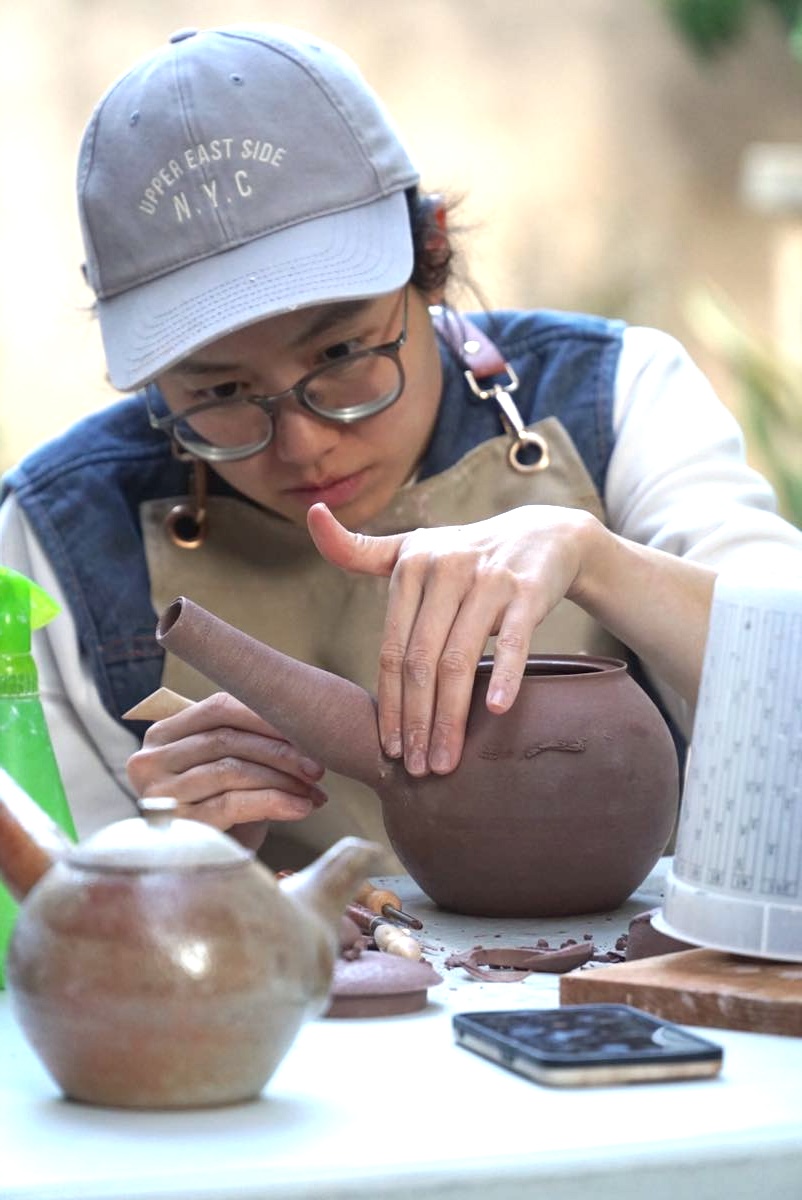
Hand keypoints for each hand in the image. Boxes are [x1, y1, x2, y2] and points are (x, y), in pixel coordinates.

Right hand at [126, 692, 326, 849]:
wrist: (199, 870)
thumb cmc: (219, 810)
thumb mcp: (226, 768)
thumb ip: (247, 741)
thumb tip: (303, 726)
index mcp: (162, 735)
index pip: (219, 708)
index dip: (266, 717)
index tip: (306, 729)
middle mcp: (150, 761)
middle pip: (226, 739)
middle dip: (280, 751)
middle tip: (317, 767)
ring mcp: (159, 794)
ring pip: (231, 769)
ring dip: (282, 779)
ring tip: (313, 791)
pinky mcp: (176, 825)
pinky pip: (232, 803)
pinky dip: (273, 802)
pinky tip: (300, 808)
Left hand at [308, 501, 593, 777]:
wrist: (544, 535)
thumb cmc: (466, 553)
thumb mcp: (413, 548)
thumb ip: (362, 550)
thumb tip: (313, 518)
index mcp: (410, 567)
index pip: (392, 650)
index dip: (388, 704)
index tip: (387, 748)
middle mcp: (444, 570)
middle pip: (421, 661)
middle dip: (416, 722)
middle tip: (416, 768)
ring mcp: (487, 580)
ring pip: (460, 659)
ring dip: (451, 717)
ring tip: (446, 761)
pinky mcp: (527, 591)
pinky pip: (513, 640)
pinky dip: (504, 674)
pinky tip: (496, 710)